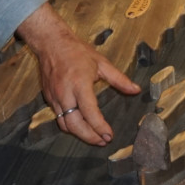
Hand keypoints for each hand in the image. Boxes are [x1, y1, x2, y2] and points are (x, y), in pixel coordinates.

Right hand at [17, 2, 139, 145]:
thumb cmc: (77, 51)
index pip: (90, 113)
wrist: (51, 43)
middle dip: (90, 137)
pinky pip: (58, 118)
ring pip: (65, 125)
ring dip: (79, 134)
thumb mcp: (101, 63)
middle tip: (103, 141)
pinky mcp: (48, 98)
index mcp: (80, 83)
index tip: (109, 135)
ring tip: (94, 137)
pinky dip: (70, 125)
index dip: (100, 127)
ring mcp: (55, 97)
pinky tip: (80, 125)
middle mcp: (65, 93)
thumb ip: (119, 79)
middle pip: (75, 125)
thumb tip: (136, 90)